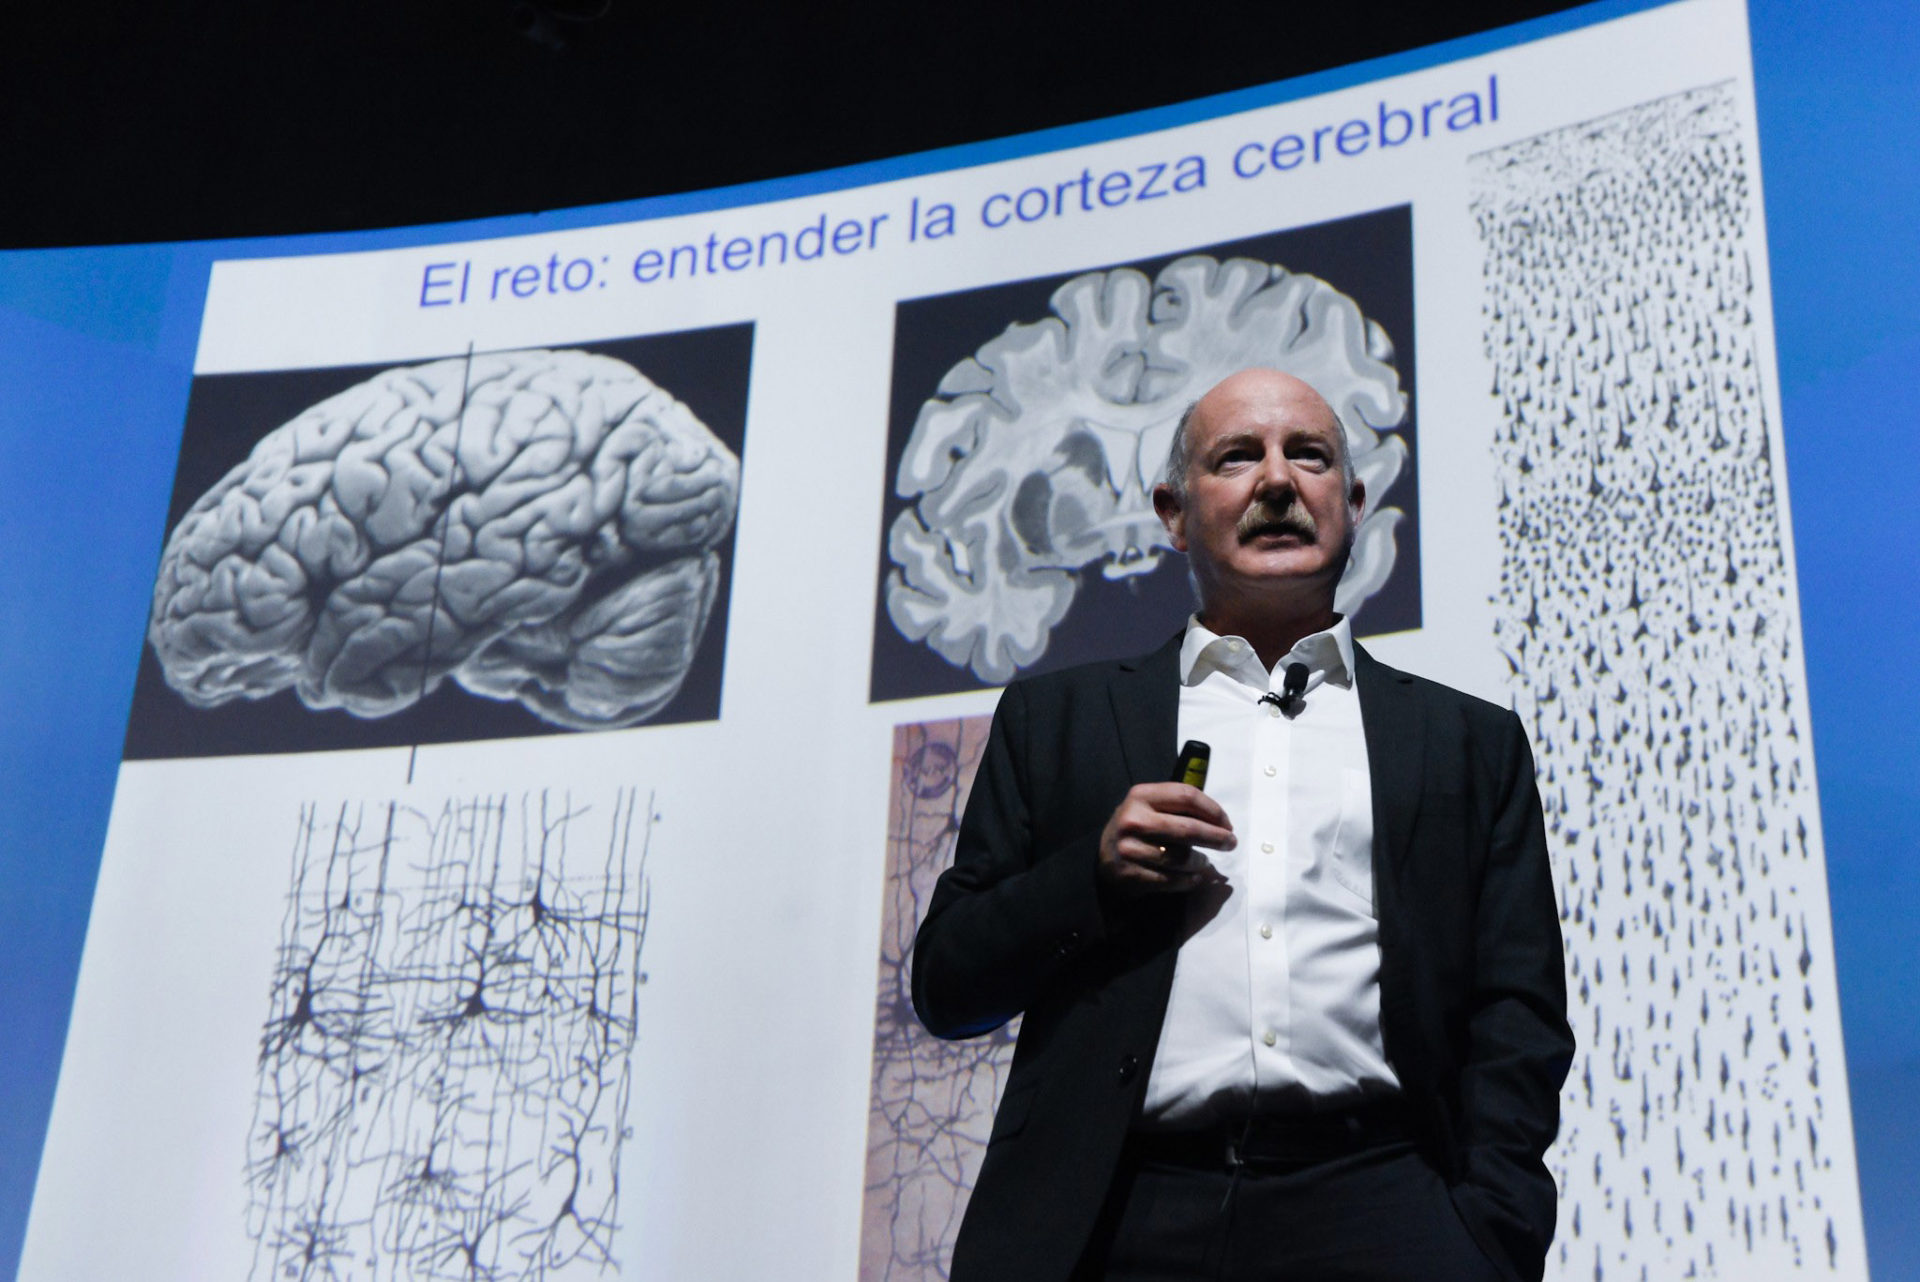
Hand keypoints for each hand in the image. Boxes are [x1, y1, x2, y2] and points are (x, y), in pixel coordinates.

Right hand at [1097, 782, 1234, 895]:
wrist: (1102, 858)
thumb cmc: (1136, 828)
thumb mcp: (1148, 806)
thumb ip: (1178, 806)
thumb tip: (1221, 822)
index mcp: (1141, 796)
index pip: (1186, 796)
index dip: (1213, 810)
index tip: (1227, 823)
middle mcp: (1133, 820)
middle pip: (1188, 828)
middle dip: (1216, 837)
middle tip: (1231, 843)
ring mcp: (1130, 849)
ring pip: (1181, 858)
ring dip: (1201, 862)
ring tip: (1206, 862)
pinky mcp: (1131, 874)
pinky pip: (1171, 880)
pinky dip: (1189, 881)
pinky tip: (1195, 878)